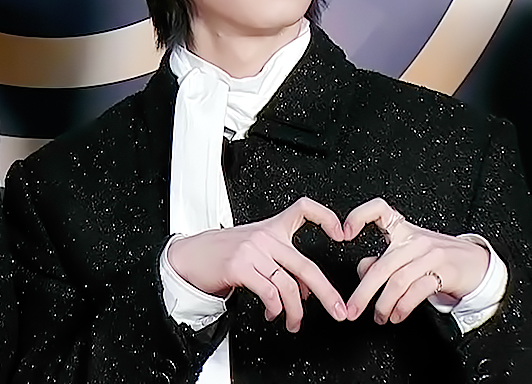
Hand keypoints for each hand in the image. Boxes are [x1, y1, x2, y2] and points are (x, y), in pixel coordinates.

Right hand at [168, 197, 347, 331]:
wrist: (189, 256)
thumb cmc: (222, 253)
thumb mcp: (254, 247)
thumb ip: (281, 262)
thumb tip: (306, 291)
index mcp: (271, 228)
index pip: (303, 209)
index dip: (326, 217)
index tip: (342, 232)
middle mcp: (265, 237)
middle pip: (306, 265)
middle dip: (326, 292)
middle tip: (338, 309)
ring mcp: (252, 250)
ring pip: (288, 285)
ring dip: (295, 311)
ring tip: (294, 322)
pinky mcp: (239, 266)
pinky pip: (269, 292)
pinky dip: (275, 308)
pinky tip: (273, 313)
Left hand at [342, 197, 488, 323]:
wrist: (478, 264)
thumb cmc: (439, 258)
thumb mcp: (409, 254)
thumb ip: (384, 260)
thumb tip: (363, 272)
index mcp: (403, 229)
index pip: (379, 209)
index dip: (359, 216)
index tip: (344, 234)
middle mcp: (416, 239)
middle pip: (382, 265)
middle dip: (363, 291)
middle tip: (352, 308)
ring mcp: (431, 254)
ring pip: (398, 281)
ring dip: (383, 304)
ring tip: (379, 317)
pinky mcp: (445, 271)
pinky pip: (417, 291)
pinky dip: (402, 307)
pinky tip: (396, 315)